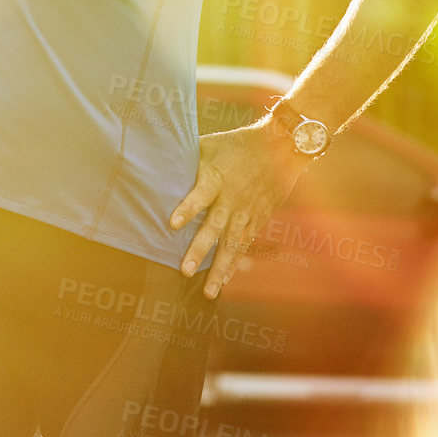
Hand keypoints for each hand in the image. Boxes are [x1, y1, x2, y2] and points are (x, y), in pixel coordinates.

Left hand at [168, 121, 312, 298]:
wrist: (280, 149)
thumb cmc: (237, 144)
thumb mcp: (209, 145)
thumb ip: (187, 159)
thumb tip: (157, 161)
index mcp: (216, 177)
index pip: (200, 195)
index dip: (187, 208)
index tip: (172, 224)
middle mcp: (232, 199)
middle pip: (215, 228)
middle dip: (200, 250)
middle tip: (185, 271)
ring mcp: (246, 212)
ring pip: (232, 245)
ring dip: (220, 269)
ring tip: (209, 292)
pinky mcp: (257, 219)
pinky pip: (244, 245)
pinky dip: (234, 264)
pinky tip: (225, 282)